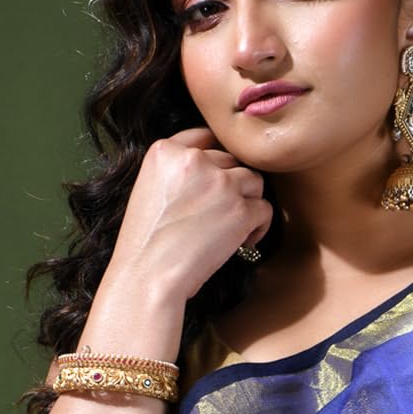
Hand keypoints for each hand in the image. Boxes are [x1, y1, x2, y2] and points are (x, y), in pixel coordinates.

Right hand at [110, 125, 275, 301]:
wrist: (147, 276)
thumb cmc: (147, 243)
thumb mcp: (151, 189)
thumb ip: (178, 170)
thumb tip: (218, 167)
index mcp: (165, 150)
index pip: (204, 137)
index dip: (216, 159)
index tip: (218, 179)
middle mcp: (193, 159)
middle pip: (232, 160)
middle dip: (231, 186)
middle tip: (221, 215)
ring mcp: (219, 183)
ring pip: (253, 181)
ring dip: (248, 203)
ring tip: (232, 229)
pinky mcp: (240, 209)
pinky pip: (265, 209)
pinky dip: (258, 227)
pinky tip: (241, 242)